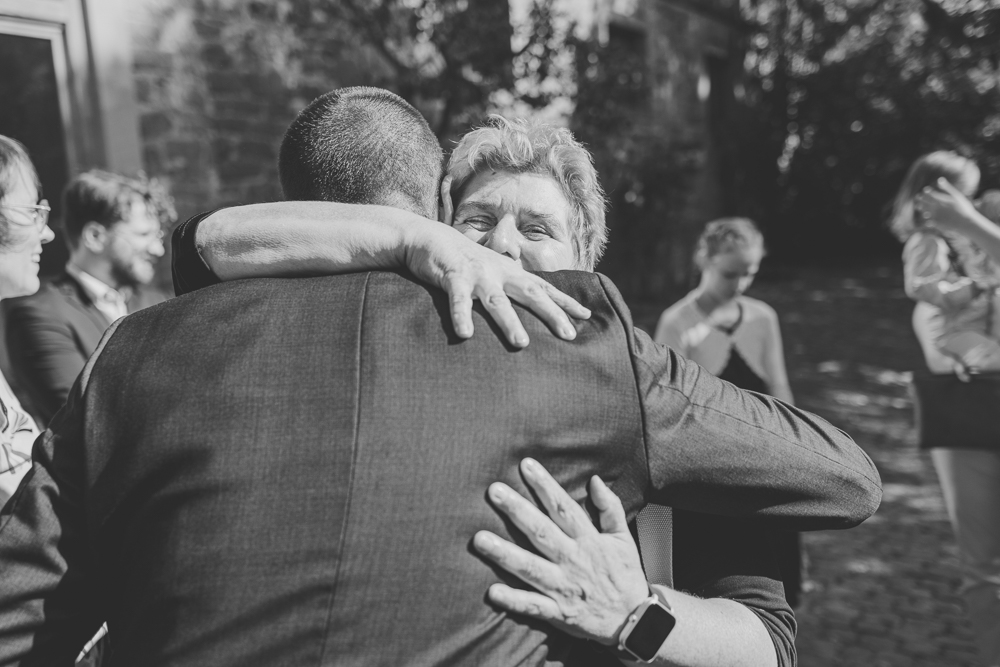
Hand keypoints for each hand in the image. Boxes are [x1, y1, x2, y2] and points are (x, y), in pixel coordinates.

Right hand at [402, 224, 590, 347]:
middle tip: (569, 335)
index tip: (587, 315)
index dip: (565, 301)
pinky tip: (465, 334)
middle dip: (551, 314)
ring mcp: (477, 274)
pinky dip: (461, 316)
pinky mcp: (452, 276)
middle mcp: (499, 272)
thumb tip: (532, 305)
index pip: (544, 287)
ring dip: (509, 322)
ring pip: (496, 301)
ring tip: (522, 343)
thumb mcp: (493, 271)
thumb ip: (510, 286)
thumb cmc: (465, 260)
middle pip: (530, 293)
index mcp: (511, 272)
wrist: (430, 237)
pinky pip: (457, 300)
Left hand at [473, 458, 648, 644]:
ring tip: (479, 539)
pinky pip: (533, 606)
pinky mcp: (559, 613)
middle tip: (494, 491)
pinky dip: (513, 600)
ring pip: (530, 567)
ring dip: (504, 554)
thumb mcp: (623, 538)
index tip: (526, 466)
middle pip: (541, 532)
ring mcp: (564, 587)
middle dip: (517, 510)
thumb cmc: (625, 576)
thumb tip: (594, 480)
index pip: (563, 507)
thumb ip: (609, 508)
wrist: (636, 621)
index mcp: (589, 540)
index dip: (545, 486)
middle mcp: (573, 560)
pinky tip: (492, 592)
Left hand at [915, 177, 980, 233]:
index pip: (926, 194)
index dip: (925, 192)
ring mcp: (934, 216)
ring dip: (921, 208)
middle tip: (918, 197)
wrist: (966, 223)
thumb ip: (946, 188)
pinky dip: (926, 218)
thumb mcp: (956, 195)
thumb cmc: (963, 208)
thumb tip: (939, 179)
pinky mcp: (935, 224)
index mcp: (939, 199)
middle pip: (923, 202)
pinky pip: (926, 221)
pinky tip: (927, 217)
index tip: (925, 191)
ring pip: (923, 212)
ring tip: (920, 206)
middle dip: (920, 199)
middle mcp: (934, 208)